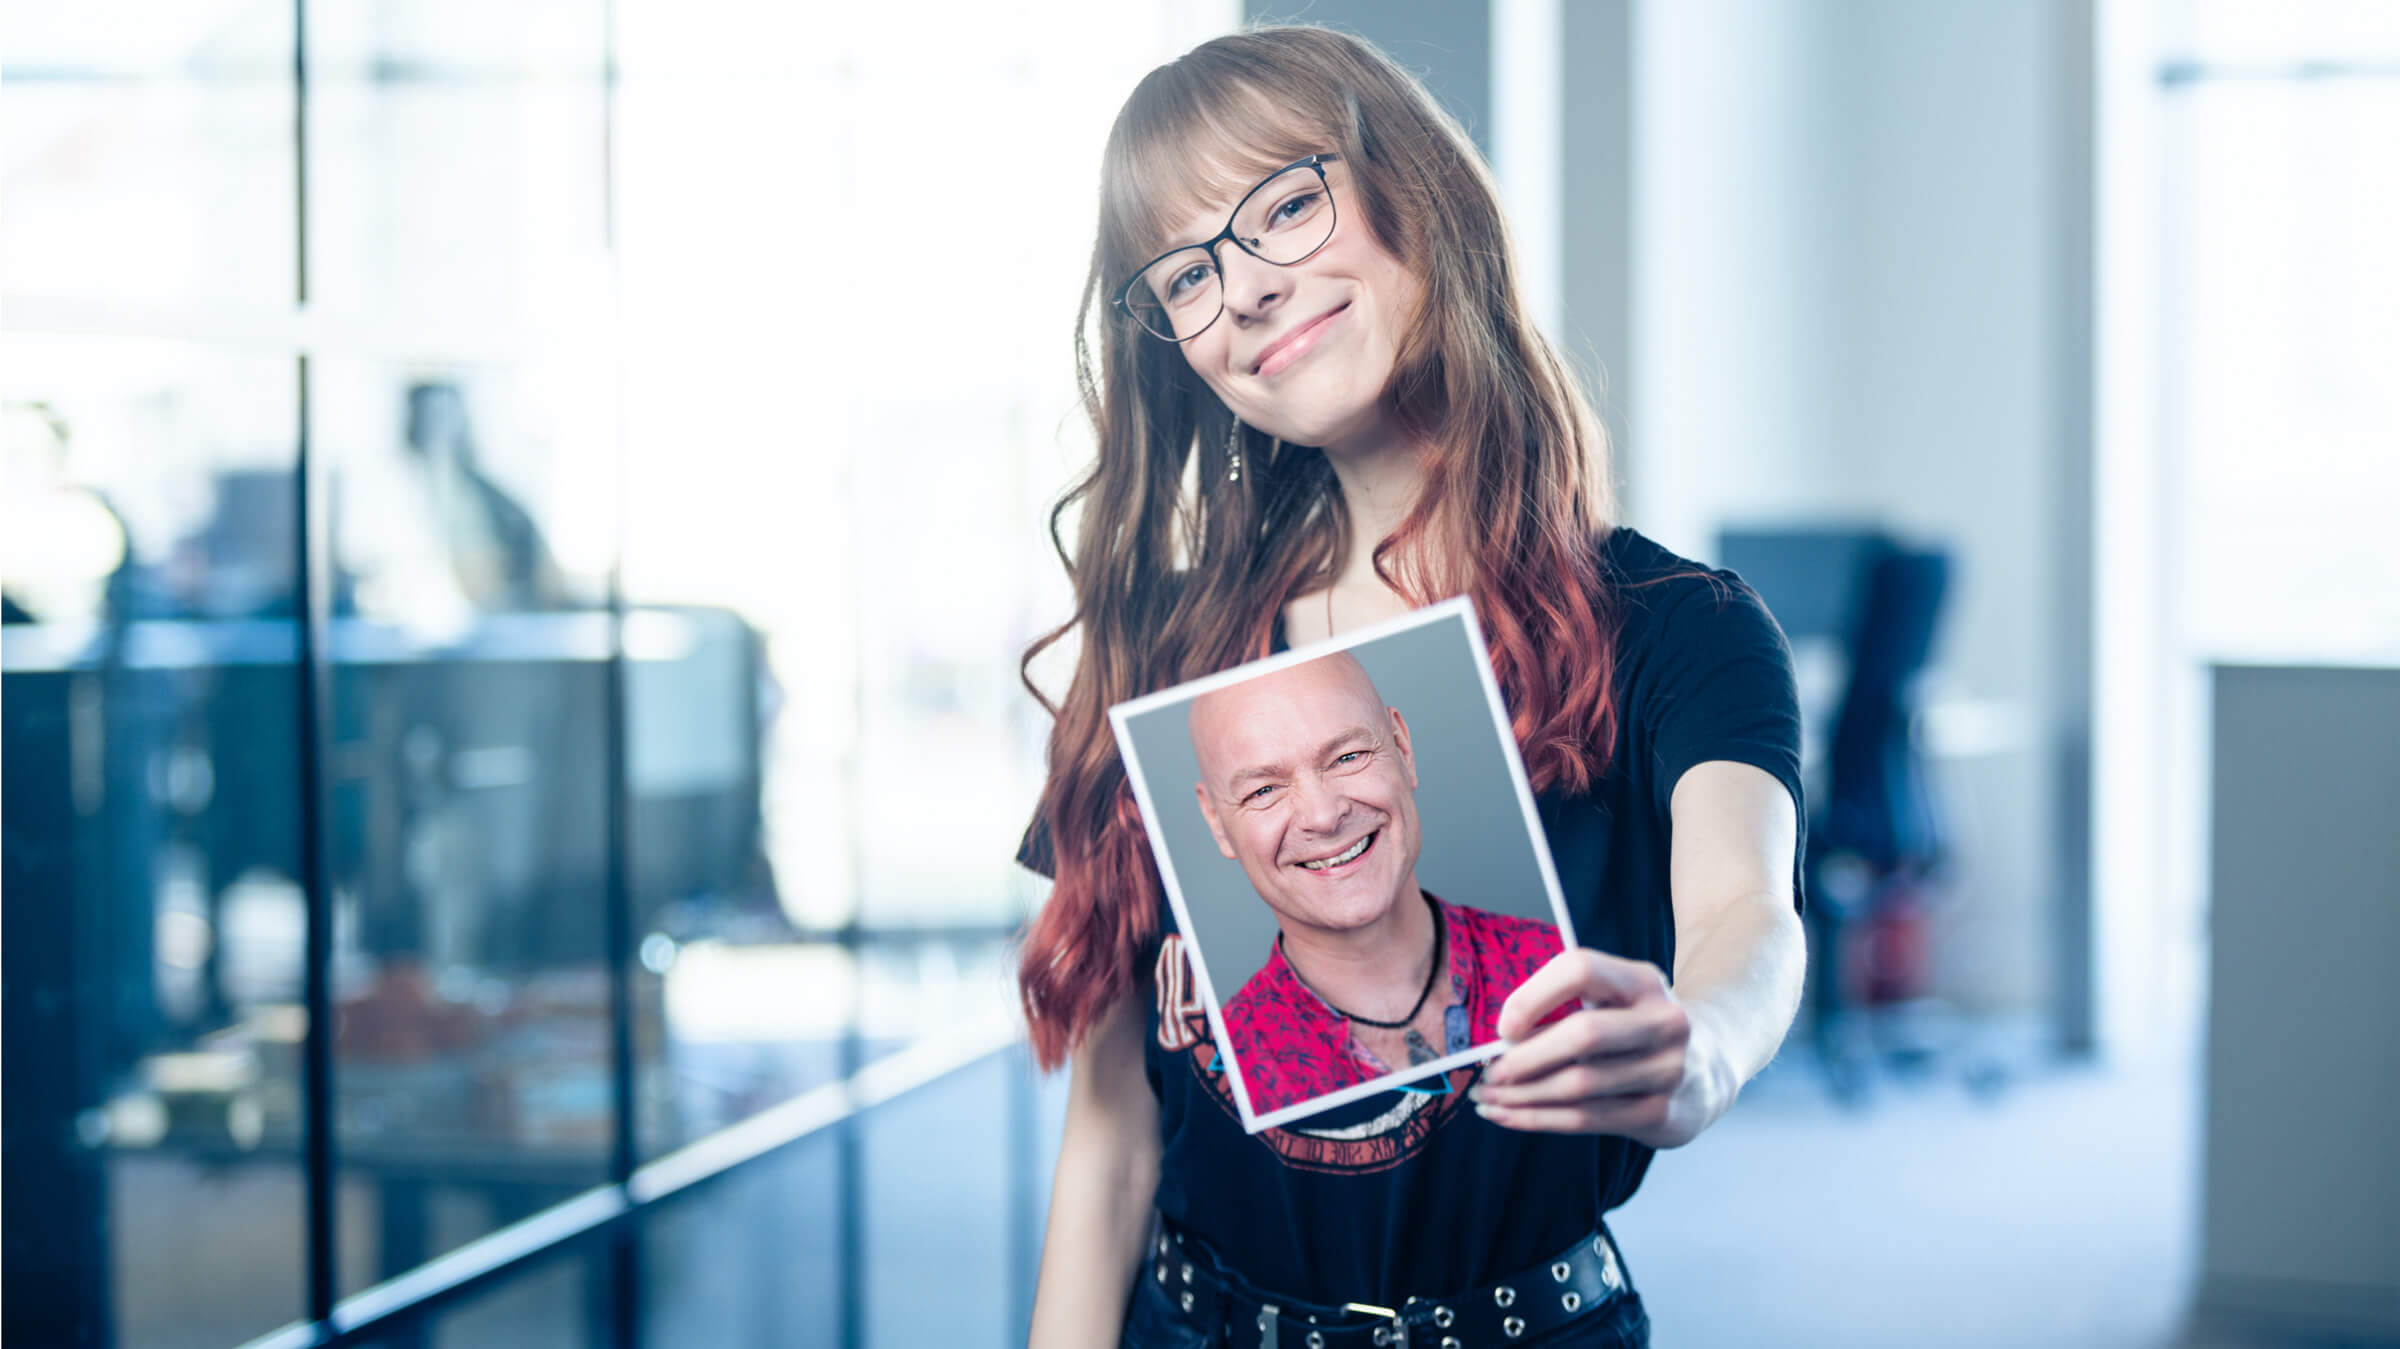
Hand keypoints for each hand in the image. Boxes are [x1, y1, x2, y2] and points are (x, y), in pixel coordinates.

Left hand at [1469, 947, 1733, 1148]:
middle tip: (1488, 1072)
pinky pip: (1586, 1119)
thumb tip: (1498, 1042)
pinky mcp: (1661, 1114)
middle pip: (1582, 1034)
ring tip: (1488, 1098)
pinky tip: (1510, 1116)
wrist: (1707, 1065)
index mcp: (1642, 981)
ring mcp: (1668, 1070)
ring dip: (1523, 1095)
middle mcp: (1663, 1021)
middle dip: (1525, 1057)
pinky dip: (1539, 1119)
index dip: (1534, 995)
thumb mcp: (1614, 1000)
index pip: (1581, 969)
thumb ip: (1564, 1009)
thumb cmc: (1634, 1028)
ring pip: (1579, 1085)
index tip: (1503, 1026)